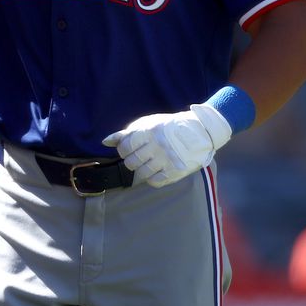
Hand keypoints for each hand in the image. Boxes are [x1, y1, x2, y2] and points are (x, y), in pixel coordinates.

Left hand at [101, 103, 232, 187]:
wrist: (200, 131)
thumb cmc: (169, 127)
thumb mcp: (147, 124)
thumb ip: (126, 133)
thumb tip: (105, 142)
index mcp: (148, 132)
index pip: (124, 148)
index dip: (124, 151)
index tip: (130, 150)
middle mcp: (156, 146)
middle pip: (131, 162)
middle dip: (131, 162)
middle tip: (139, 157)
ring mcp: (166, 159)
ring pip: (141, 174)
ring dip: (141, 171)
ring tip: (148, 164)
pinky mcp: (176, 171)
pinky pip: (155, 182)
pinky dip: (152, 179)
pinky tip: (157, 170)